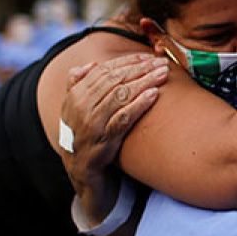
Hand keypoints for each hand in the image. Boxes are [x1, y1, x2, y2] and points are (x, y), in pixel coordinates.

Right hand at [60, 53, 167, 224]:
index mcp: (74, 98)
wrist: (84, 178)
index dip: (126, 62)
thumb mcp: (81, 113)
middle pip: (112, 82)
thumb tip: (90, 64)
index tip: (148, 56)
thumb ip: (80, 87)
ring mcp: (89, 130)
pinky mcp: (100, 147)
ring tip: (163, 75)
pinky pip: (121, 122)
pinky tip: (154, 96)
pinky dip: (138, 106)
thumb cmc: (88, 140)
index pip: (102, 72)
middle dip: (139, 69)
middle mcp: (79, 111)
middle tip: (161, 63)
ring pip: (118, 98)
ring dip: (143, 82)